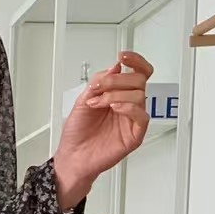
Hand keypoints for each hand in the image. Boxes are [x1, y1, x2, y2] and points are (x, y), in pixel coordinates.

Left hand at [53, 51, 153, 210]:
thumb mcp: (83, 100)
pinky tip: (115, 108)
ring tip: (98, 103)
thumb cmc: (77, 133)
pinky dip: (128, 107)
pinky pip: (142, 116)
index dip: (135, 60)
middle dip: (116, 80)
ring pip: (139, 95)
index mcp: (118, 94)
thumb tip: (116, 67)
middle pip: (139, 79)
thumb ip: (99, 81)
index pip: (137, 72)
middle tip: (98, 88)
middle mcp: (127, 105)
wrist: (72, 157)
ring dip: (115, 94)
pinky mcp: (134, 135)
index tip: (123, 56)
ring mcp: (131, 119)